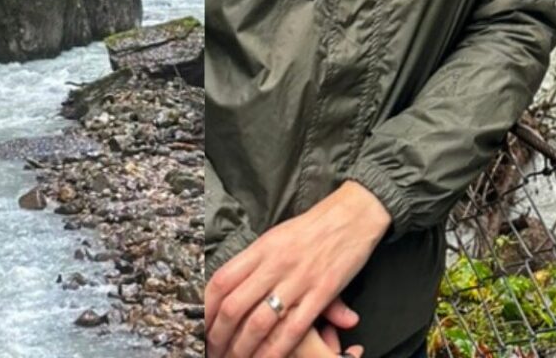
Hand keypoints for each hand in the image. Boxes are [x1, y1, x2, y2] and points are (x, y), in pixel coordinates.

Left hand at [205, 183, 391, 357]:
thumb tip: (228, 290)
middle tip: (214, 352)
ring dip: (242, 348)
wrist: (356, 213)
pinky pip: (293, 329)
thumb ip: (256, 262)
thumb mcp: (279, 235)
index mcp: (262, 248)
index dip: (204, 310)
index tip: (199, 327)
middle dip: (218, 337)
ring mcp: (299, 279)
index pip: (221, 281)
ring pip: (259, 323)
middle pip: (234, 307)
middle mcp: (276, 264)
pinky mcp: (322, 292)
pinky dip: (276, 350)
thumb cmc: (316, 225)